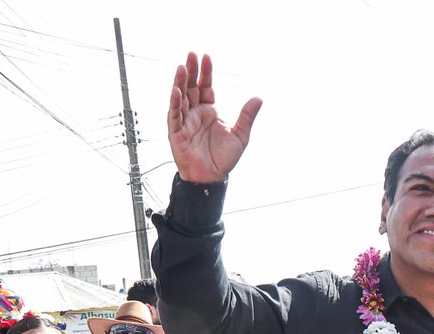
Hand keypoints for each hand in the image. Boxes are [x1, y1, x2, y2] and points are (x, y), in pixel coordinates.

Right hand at [168, 53, 262, 183]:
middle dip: (190, 71)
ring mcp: (185, 122)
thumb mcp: (240, 135)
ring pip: (180, 98)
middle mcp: (195, 113)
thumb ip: (247, 116)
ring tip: (180, 67)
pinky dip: (174, 104)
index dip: (206, 72)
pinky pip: (175, 116)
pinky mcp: (177, 133)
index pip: (206, 86)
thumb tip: (259, 98)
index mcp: (210, 111)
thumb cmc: (224, 159)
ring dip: (179, 83)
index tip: (206, 57)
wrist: (213, 178)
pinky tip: (176, 91)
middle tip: (191, 54)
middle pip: (191, 87)